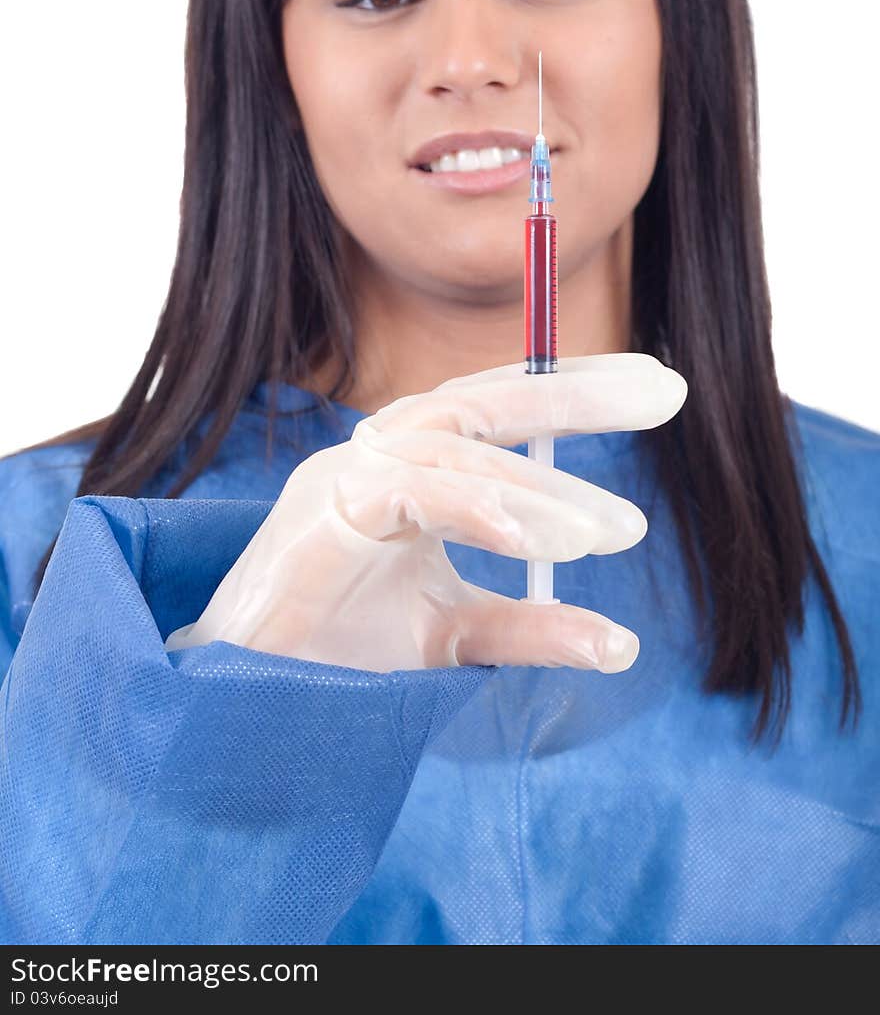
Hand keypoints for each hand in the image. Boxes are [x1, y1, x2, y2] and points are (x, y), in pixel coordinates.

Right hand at [164, 353, 686, 672]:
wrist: (242, 706)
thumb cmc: (337, 655)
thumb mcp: (453, 637)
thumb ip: (528, 628)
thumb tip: (622, 644)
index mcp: (412, 467)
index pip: (501, 407)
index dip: (578, 390)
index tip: (658, 387)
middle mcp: (381, 454)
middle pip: (488, 399)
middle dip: (578, 393)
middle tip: (667, 392)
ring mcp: (349, 473)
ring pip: (460, 449)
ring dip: (544, 491)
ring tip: (616, 532)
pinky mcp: (324, 509)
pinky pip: (415, 490)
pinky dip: (482, 509)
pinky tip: (541, 540)